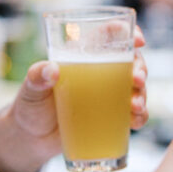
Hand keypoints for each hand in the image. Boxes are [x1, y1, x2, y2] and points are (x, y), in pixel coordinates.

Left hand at [0, 28, 147, 171]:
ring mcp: (108, 94)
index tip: (138, 40)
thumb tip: (51, 69)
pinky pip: (133, 114)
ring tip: (135, 106)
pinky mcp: (111, 116)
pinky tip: (135, 121)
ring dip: (142, 94)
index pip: (110, 35)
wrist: (31, 139)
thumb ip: (36, 77)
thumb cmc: (30, 106)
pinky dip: (139, 117)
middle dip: (140, 68)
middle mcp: (101, 71)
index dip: (128, 32)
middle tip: (137, 80)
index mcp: (83, 55)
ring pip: (136, 87)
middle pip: (131, 60)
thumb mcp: (30, 89)